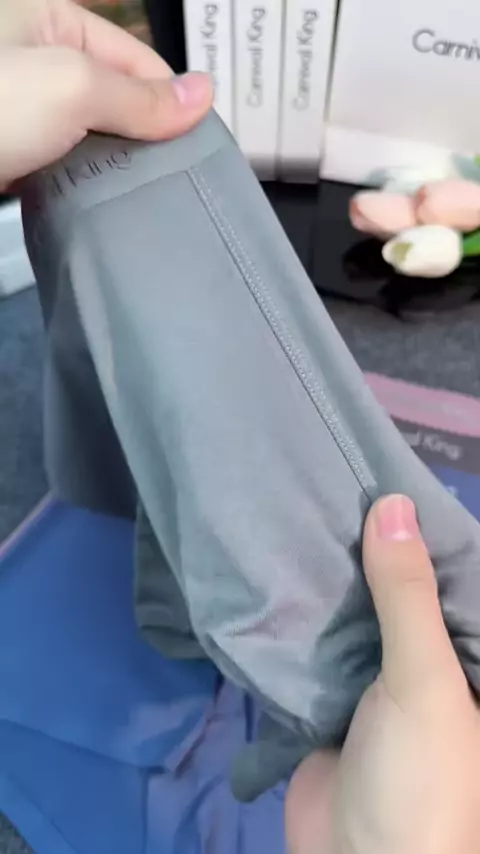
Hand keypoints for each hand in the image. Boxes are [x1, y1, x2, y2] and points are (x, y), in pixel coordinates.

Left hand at [0, 0, 211, 188]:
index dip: (170, 101)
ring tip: (135, 196)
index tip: (195, 145)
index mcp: (51, 21)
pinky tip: (99, 204)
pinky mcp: (15, 156)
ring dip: (113, 169)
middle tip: (166, 179)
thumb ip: (140, 97)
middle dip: (142, 138)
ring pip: (93, 139)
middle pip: (117, 102)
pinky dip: (83, 187)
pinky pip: (65, 169)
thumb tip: (203, 95)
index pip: (137, 59)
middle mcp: (39, 62)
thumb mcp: (72, 89)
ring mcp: (25, 112)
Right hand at [286, 494, 479, 853]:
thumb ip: (407, 595)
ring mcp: (378, 681)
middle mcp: (430, 665)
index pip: (456, 581)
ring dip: (334, 578)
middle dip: (373, 549)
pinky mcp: (332, 696)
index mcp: (469, 660)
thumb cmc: (419, 775)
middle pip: (402, 593)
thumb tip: (392, 502)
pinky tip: (280, 570)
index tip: (391, 479)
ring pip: (359, 615)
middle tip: (334, 485)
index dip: (429, 534)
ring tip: (304, 511)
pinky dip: (303, 615)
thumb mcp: (425, 679)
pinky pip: (320, 645)